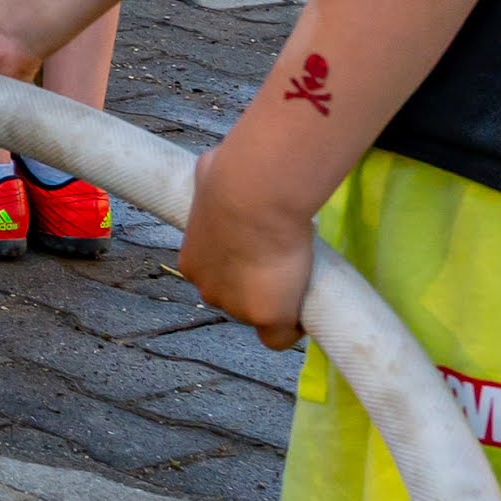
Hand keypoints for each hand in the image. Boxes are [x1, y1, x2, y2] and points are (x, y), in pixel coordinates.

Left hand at [175, 143, 320, 352]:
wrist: (253, 195)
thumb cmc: (232, 178)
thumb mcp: (212, 175)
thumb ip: (212, 181)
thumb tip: (214, 163)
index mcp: (193, 260)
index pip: (218, 276)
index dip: (240, 268)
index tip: (259, 254)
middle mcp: (208, 287)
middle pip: (236, 298)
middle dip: (256, 286)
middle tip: (282, 263)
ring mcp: (235, 305)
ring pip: (257, 315)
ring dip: (276, 301)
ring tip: (298, 277)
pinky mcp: (265, 316)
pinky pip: (279, 338)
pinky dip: (293, 328)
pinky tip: (306, 310)